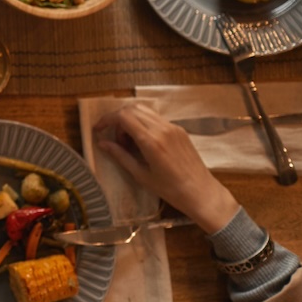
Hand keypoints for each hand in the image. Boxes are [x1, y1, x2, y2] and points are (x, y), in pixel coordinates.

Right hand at [94, 103, 240, 233]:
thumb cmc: (170, 190)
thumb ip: (120, 156)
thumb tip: (101, 144)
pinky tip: (143, 142)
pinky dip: (143, 123)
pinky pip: (156, 118)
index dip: (107, 119)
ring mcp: (173, 127)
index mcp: (151, 141)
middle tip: (116, 140)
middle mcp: (162, 129)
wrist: (202, 193)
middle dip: (117, 120)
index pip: (123, 116)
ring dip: (130, 120)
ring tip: (129, 141)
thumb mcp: (141, 175)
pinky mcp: (179, 130)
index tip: (98, 129)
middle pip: (131, 109)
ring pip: (144, 110)